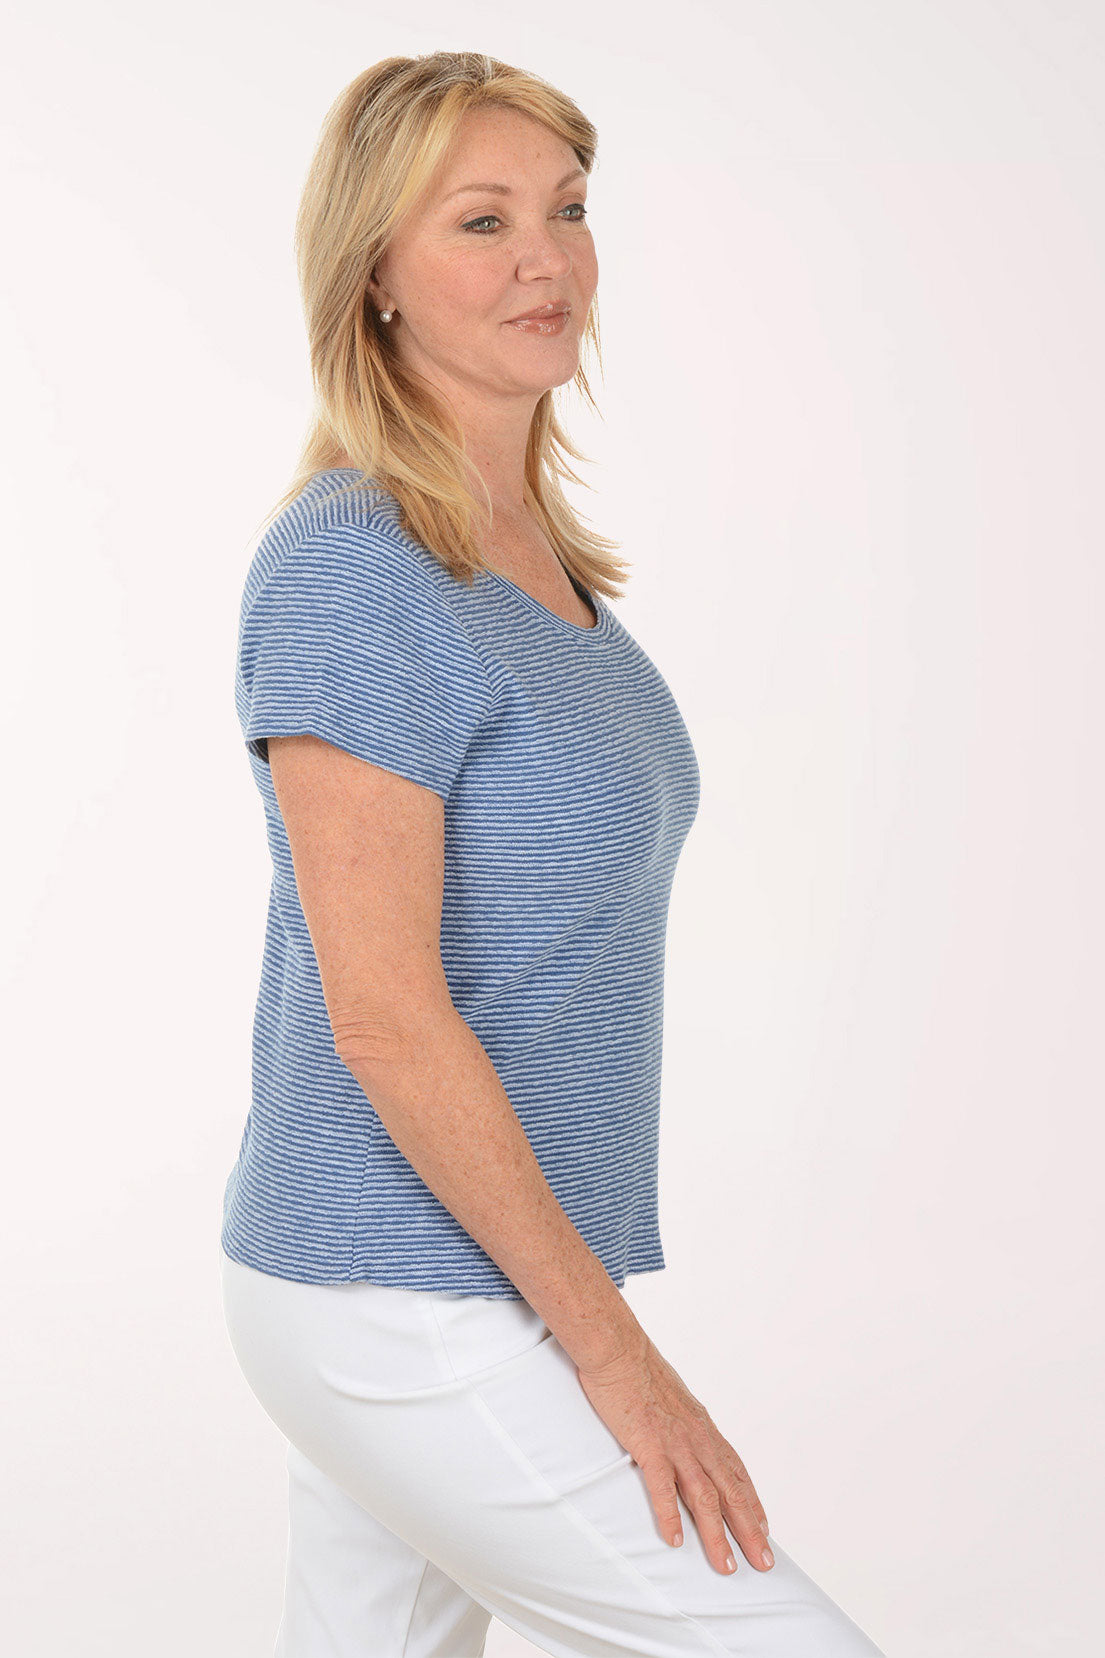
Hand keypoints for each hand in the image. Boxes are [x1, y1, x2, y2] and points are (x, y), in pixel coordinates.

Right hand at [576, 1328, 773, 1575]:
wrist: (618, 1347)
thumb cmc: (640, 1368)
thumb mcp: (674, 1397)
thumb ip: (684, 1421)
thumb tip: (688, 1434)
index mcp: (703, 1427)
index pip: (737, 1472)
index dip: (752, 1503)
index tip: (764, 1530)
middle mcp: (697, 1438)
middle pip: (731, 1492)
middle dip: (749, 1530)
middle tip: (764, 1563)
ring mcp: (675, 1442)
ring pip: (705, 1498)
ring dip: (717, 1536)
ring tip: (727, 1568)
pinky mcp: (649, 1443)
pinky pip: (663, 1486)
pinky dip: (670, 1515)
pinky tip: (676, 1540)